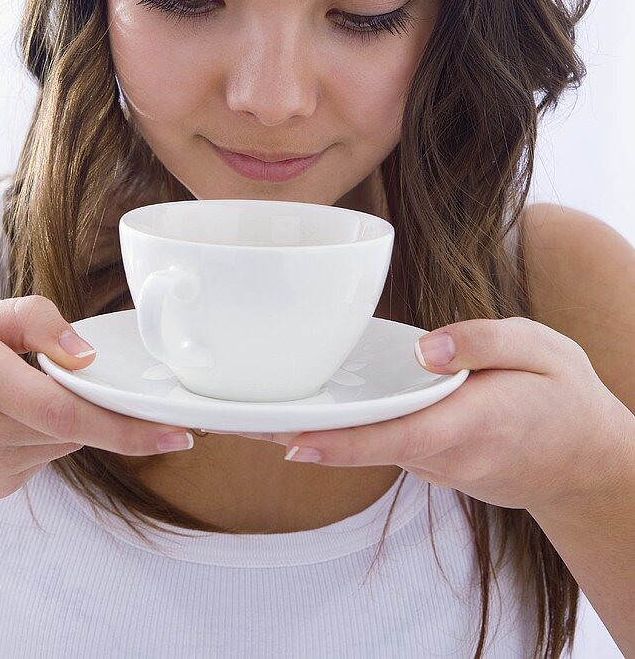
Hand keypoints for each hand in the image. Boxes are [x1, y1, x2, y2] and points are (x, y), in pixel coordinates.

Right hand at [0, 297, 192, 509]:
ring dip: (64, 420)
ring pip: (58, 447)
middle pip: (72, 429)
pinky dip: (38, 438)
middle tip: (117, 389)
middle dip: (100, 409)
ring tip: (23, 392)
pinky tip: (4, 418)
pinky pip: (36, 462)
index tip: (177, 432)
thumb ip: (34, 321)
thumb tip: (87, 355)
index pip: (68, 412)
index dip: (128, 427)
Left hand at [219, 318, 626, 513]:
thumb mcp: (542, 351)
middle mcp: (439, 452)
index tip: (289, 442)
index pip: (393, 437)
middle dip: (291, 434)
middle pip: (356, 444)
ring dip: (306, 429)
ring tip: (239, 408)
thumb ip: (485, 344)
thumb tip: (427, 347)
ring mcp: (429, 462)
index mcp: (467, 424)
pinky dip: (336, 427)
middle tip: (223, 420)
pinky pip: (375, 440)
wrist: (584, 461)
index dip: (340, 442)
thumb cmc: (563, 398)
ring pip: (359, 444)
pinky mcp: (426, 456)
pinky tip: (300, 405)